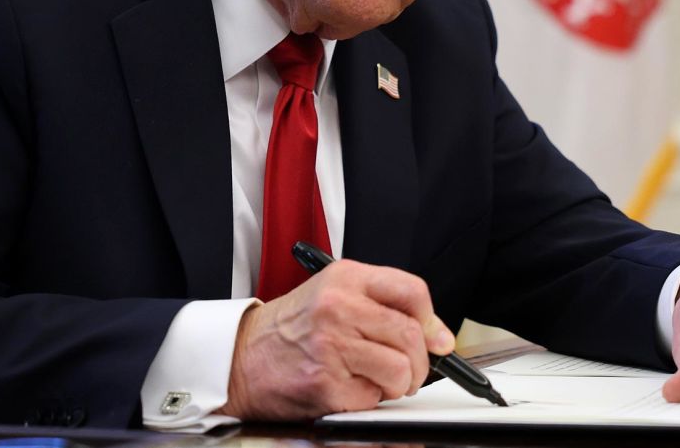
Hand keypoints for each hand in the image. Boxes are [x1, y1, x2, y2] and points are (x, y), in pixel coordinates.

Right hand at [218, 259, 454, 420]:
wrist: (240, 358)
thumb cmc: (290, 329)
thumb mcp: (334, 295)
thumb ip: (383, 306)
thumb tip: (438, 336)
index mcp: (345, 278)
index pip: (412, 291)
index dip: (431, 320)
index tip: (435, 338)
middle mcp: (338, 307)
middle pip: (411, 335)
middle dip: (420, 363)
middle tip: (409, 371)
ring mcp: (331, 346)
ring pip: (400, 370)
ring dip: (398, 385)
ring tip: (378, 381)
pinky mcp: (325, 384)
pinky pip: (373, 399)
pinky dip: (368, 401)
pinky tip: (348, 388)